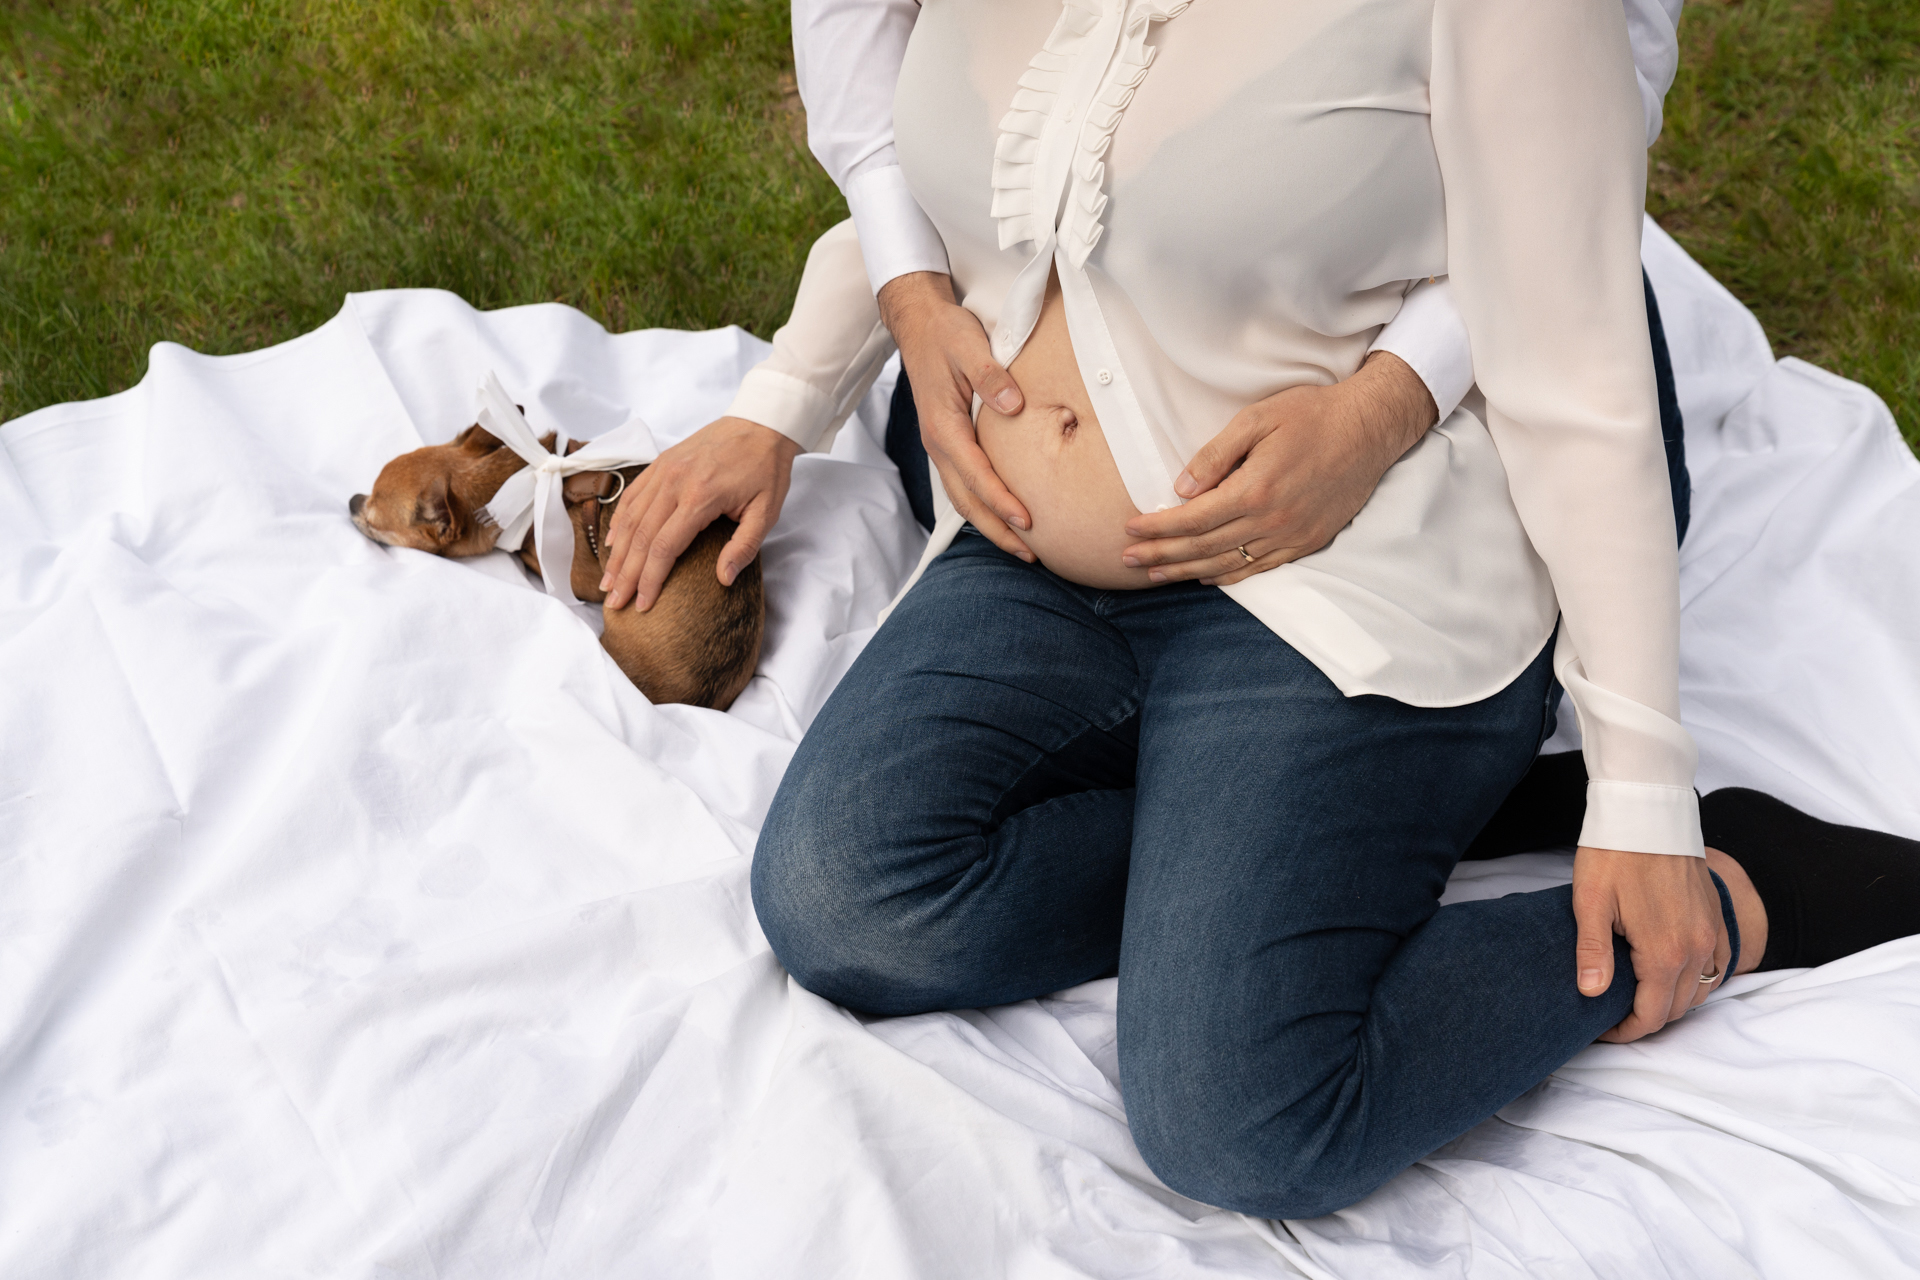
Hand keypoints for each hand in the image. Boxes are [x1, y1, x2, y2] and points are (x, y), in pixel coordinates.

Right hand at [599, 416, 800, 610]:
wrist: (761, 423)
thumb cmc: (766, 469)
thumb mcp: (766, 512)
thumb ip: (743, 547)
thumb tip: (723, 579)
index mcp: (700, 497)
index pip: (664, 548)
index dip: (650, 580)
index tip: (643, 605)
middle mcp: (674, 483)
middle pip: (640, 537)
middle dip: (626, 574)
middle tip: (614, 602)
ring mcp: (664, 470)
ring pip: (630, 518)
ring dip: (617, 552)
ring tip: (608, 581)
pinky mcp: (661, 463)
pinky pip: (632, 495)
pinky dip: (619, 522)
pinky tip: (613, 544)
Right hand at [877, 271, 1034, 562]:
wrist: (919, 324)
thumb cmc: (946, 333)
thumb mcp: (969, 345)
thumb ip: (991, 375)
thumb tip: (1014, 405)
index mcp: (943, 426)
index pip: (976, 475)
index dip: (1001, 502)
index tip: (1028, 522)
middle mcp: (938, 444)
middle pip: (967, 501)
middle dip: (997, 531)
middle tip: (1031, 555)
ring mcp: (940, 446)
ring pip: (963, 498)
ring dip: (990, 525)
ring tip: (1022, 547)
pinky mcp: (947, 442)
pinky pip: (963, 484)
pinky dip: (983, 505)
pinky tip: (1003, 514)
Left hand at [1120, 351, 1435, 584]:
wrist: (1370, 428)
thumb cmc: (1311, 415)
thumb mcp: (1256, 419)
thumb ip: (1215, 456)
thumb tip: (1181, 490)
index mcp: (1253, 490)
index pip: (1191, 519)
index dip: (1156, 528)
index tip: (1129, 530)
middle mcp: (1271, 522)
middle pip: (1202, 548)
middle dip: (1160, 556)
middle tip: (1127, 560)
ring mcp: (1291, 537)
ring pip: (1227, 565)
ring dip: (1187, 572)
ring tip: (1155, 575)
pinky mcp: (1308, 542)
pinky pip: (1259, 568)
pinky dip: (1228, 576)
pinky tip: (1206, 577)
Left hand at [1573, 845, 1729, 1043]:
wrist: (1648, 811)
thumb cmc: (1614, 853)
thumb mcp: (1590, 901)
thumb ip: (1593, 952)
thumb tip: (1592, 995)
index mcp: (1664, 951)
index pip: (1652, 1015)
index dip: (1626, 1032)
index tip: (1602, 1030)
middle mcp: (1697, 948)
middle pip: (1678, 1008)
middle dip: (1647, 1020)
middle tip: (1614, 1017)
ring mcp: (1712, 932)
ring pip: (1701, 990)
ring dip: (1674, 1002)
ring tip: (1639, 998)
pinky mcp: (1717, 916)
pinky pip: (1720, 965)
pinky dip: (1701, 980)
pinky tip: (1676, 975)